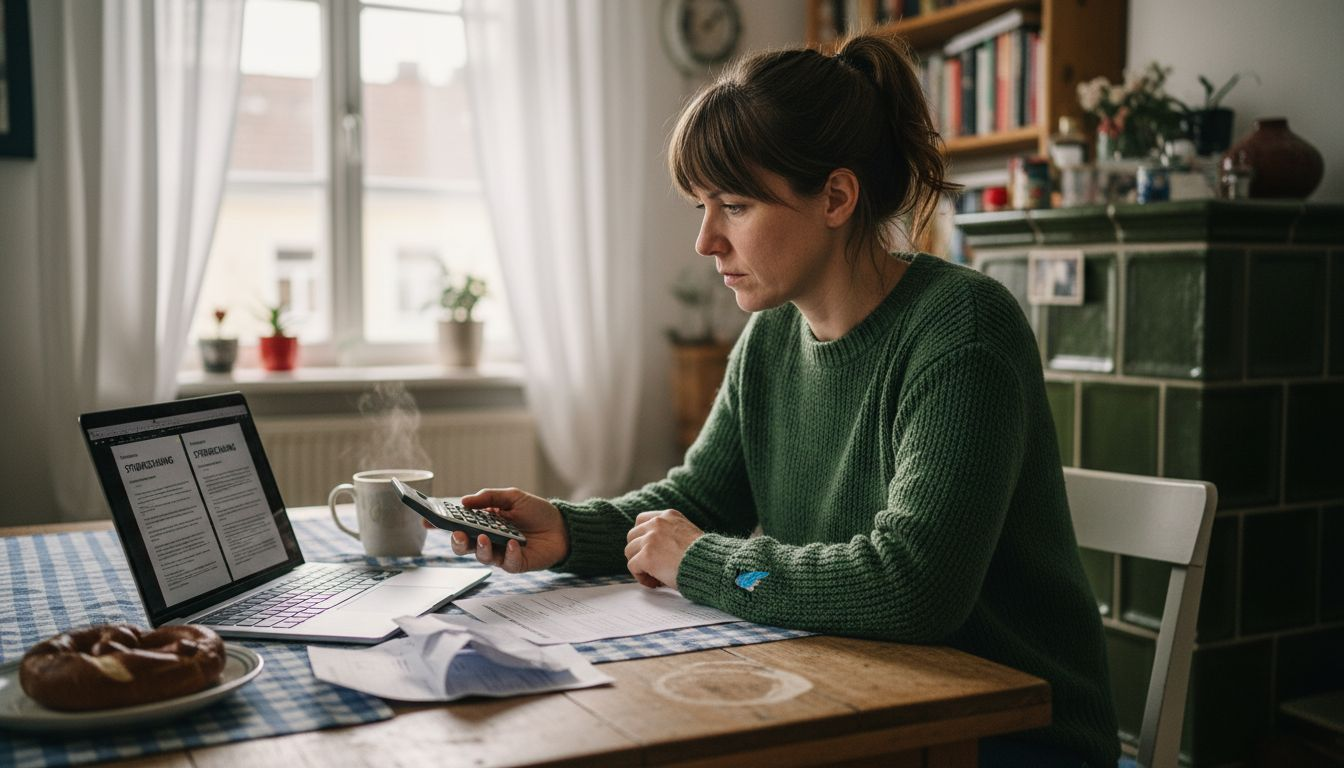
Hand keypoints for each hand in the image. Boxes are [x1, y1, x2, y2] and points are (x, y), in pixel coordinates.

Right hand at [439, 488, 568, 572]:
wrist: (562, 527)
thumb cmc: (536, 511)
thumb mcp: (513, 497)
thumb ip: (489, 498)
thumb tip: (464, 501)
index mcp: (484, 522)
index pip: (458, 524)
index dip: (442, 524)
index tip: (428, 521)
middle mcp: (488, 539)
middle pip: (464, 546)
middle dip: (457, 542)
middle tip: (459, 534)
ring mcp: (501, 553)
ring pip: (482, 557)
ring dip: (481, 548)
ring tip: (485, 537)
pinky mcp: (516, 564)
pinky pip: (508, 562)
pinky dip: (509, 554)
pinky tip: (513, 544)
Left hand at [624, 509, 703, 589]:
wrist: (710, 564)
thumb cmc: (704, 556)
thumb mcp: (687, 534)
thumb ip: (671, 534)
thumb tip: (656, 549)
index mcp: (669, 515)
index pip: (642, 520)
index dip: (641, 537)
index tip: (648, 549)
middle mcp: (657, 522)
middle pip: (632, 536)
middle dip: (638, 552)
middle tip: (651, 566)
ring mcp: (650, 538)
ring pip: (629, 551)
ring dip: (639, 565)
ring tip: (654, 577)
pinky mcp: (646, 555)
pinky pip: (633, 567)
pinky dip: (641, 577)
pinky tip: (655, 583)